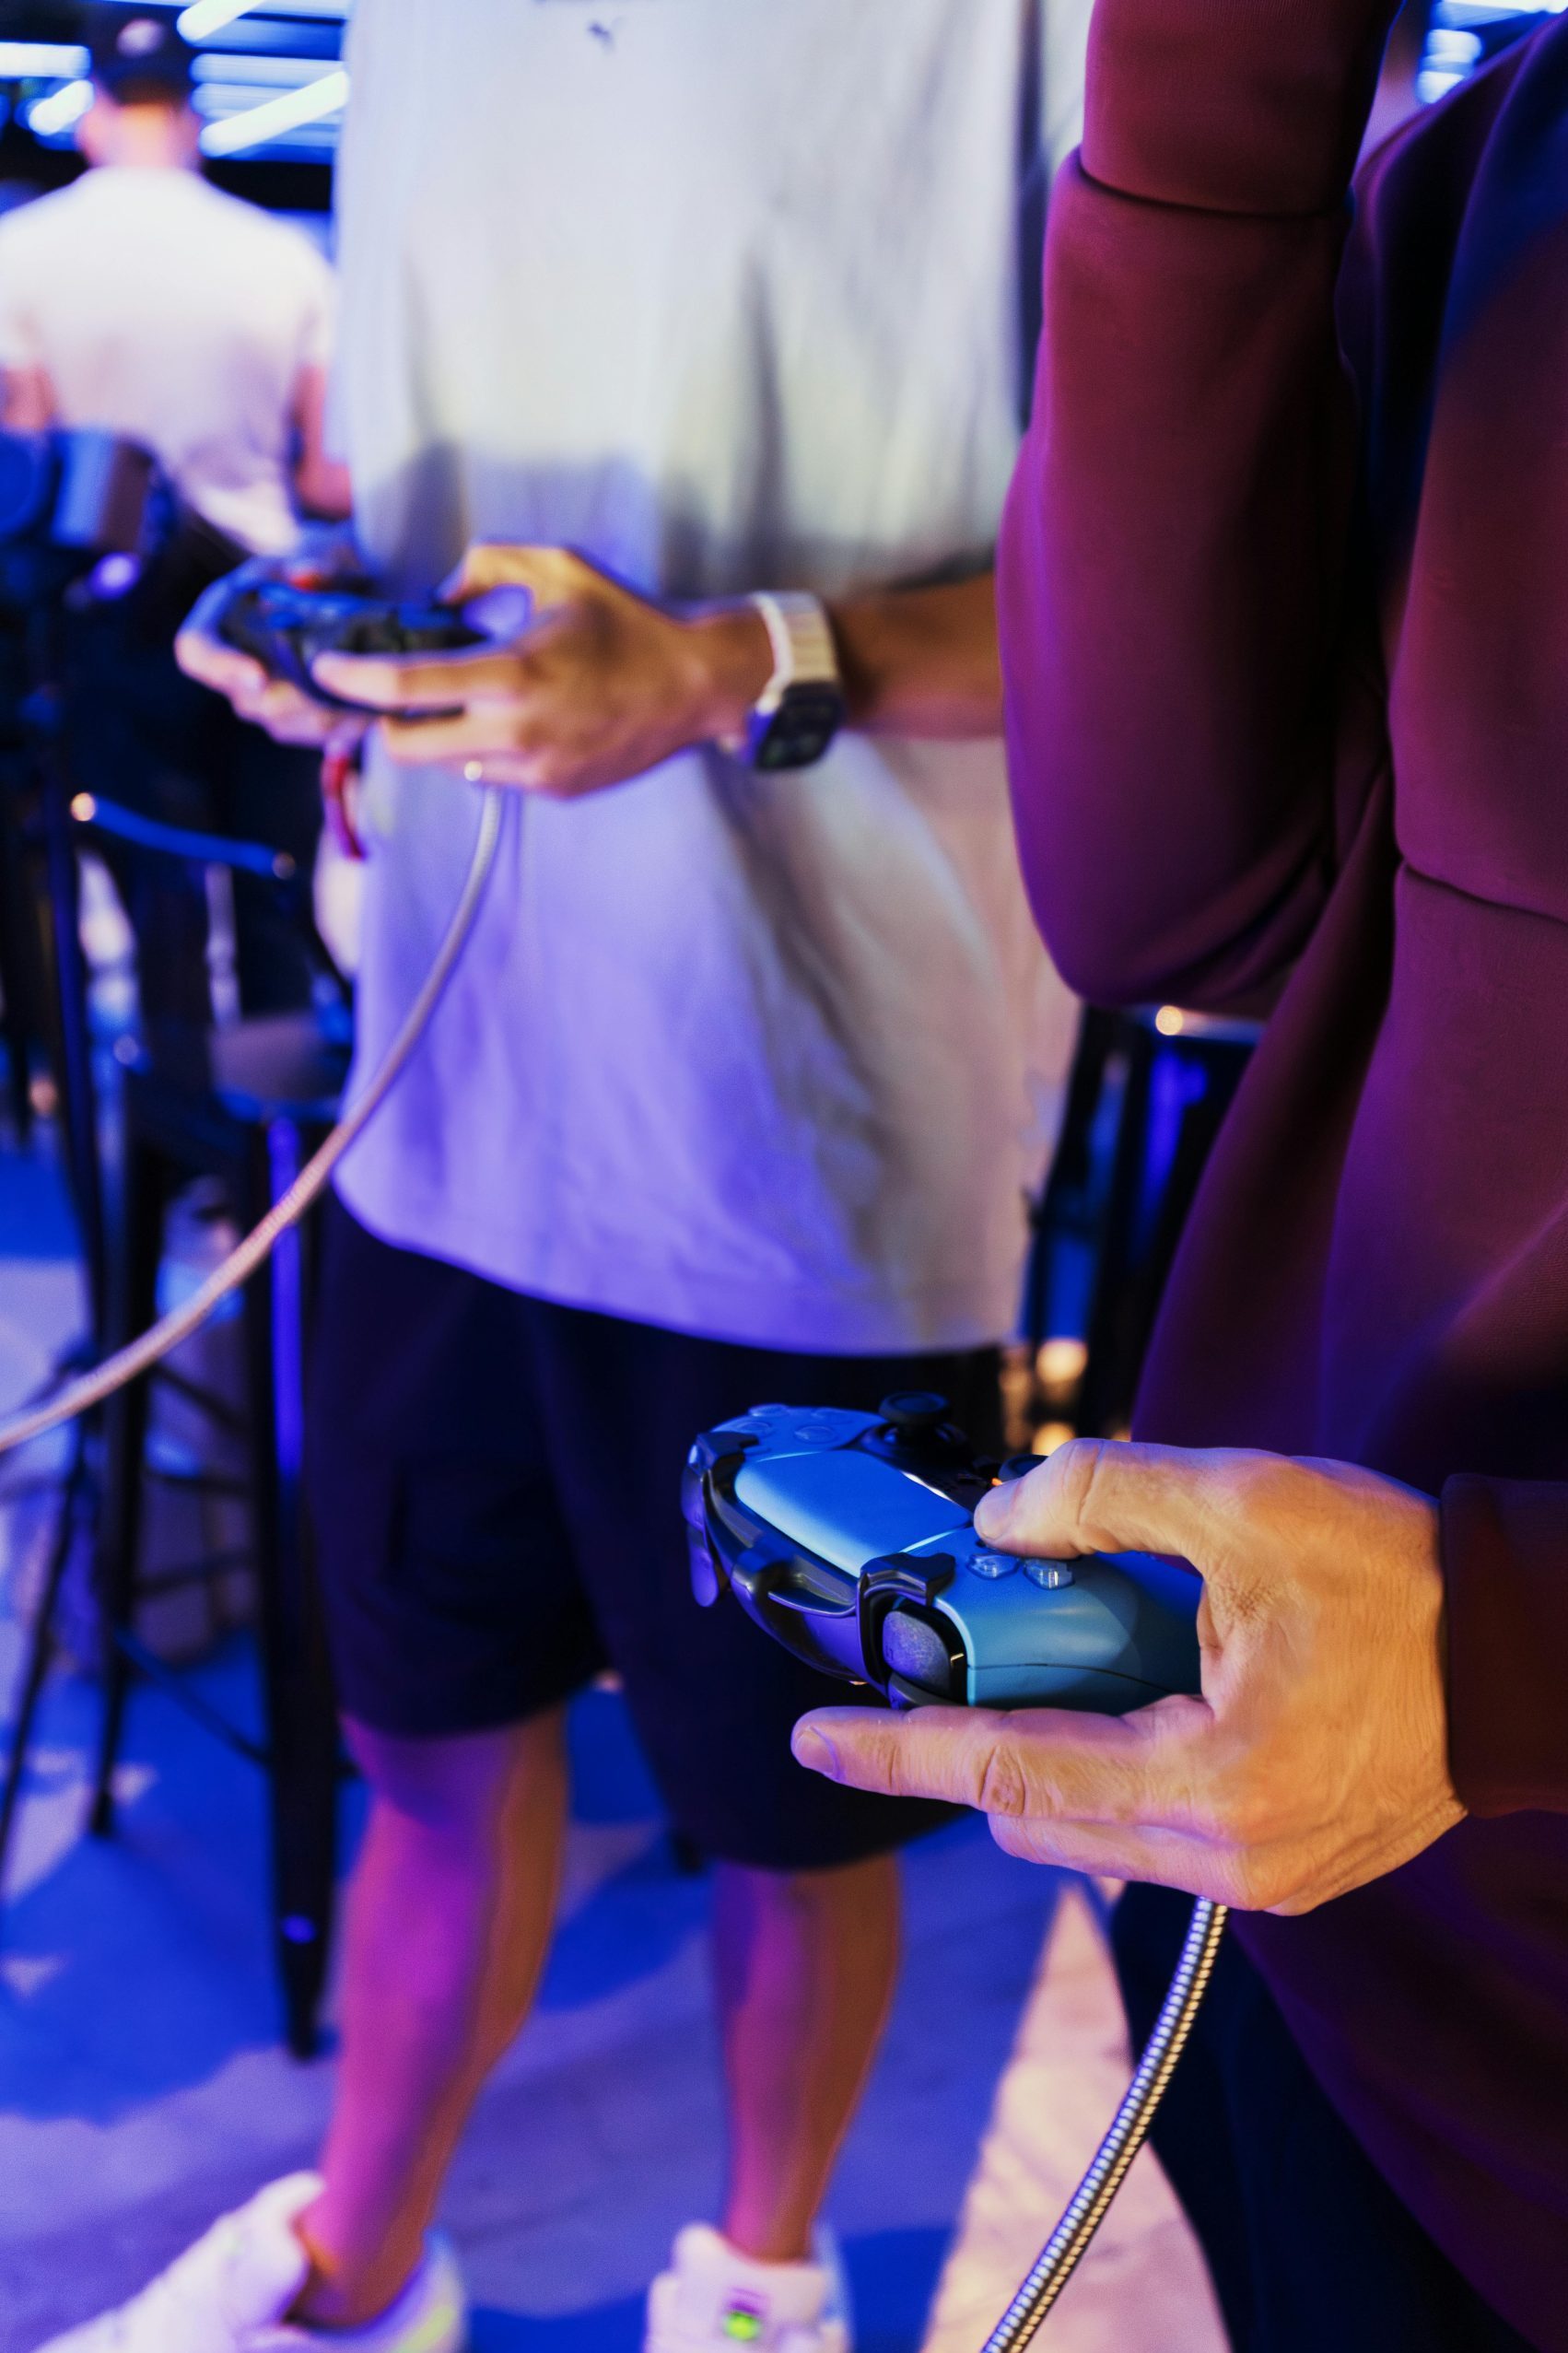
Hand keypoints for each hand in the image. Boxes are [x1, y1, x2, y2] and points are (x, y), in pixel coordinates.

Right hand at [175, 549, 368, 751]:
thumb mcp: (324, 552)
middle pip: (248, 701)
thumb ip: (318, 562)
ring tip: (364, 696)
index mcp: (222, 615)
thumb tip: (306, 575)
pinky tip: (372, 709)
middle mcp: (235, 662)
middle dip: (294, 699)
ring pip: (283, 724)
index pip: (195, 650)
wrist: (359, 591)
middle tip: (339, 689)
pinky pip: (314, 734)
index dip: (220, 667)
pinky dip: (345, 725)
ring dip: (324, 716)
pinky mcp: (297, 717)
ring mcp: (264, 696)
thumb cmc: (328, 565)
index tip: (258, 676)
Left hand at [309, 545, 773, 795]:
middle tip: (390, 698)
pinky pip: (493, 776)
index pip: (406, 688)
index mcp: (511, 673)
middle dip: (387, 724)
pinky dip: (488, 750)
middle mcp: (516, 731)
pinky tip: (523, 721)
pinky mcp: (553, 790)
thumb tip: (437, 599)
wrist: (695, 684)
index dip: (352, 682)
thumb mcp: (556, 566)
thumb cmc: (626, 620)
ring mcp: (535, 770)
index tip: (325, 671)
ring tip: (475, 702)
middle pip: (408, 748)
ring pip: (449, 766)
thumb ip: (483, 566)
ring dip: (443, 737)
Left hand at [791, 1439, 1464, 1913]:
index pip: (1005, 1773)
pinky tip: (1132, 1683)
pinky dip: (1110, 1761)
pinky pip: (1149, 1828)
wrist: (1528, 1652)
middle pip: (1034, 1811)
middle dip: (968, 1740)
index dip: (895, 1754)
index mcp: (1210, 1786)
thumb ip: (1100, 1499)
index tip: (809, 1740)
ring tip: (1049, 1653)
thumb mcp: (1244, 1501)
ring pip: (1087, 1826)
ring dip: (1044, 1748)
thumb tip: (999, 1520)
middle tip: (937, 1656)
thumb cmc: (1403, 1580)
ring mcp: (1261, 1880)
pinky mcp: (1284, 1867)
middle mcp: (1228, 1861)